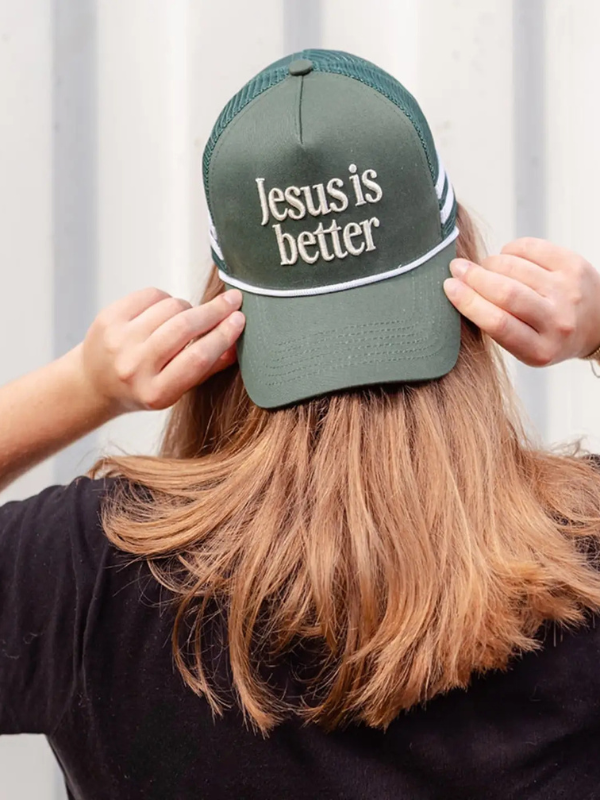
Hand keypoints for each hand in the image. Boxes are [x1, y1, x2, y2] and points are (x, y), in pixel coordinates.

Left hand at [80, 287, 244, 412]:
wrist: (94, 383)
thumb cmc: (142, 386)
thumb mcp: (176, 389)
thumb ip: (207, 368)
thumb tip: (236, 342)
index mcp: (156, 392)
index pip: (198, 358)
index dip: (223, 335)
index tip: (239, 319)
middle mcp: (134, 367)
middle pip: (184, 328)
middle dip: (214, 311)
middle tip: (232, 300)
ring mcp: (119, 341)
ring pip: (170, 307)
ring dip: (188, 307)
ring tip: (187, 317)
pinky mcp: (108, 318)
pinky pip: (151, 295)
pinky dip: (166, 299)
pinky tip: (164, 311)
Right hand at [443, 238, 599, 365]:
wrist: (596, 324)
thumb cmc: (550, 336)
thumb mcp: (524, 347)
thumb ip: (496, 325)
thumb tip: (459, 289)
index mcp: (540, 350)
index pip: (497, 323)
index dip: (468, 301)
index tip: (449, 287)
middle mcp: (558, 321)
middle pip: (505, 292)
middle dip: (474, 277)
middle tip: (457, 269)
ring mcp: (568, 291)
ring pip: (515, 267)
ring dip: (490, 263)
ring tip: (483, 267)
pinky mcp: (573, 265)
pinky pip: (531, 248)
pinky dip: (510, 250)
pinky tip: (507, 258)